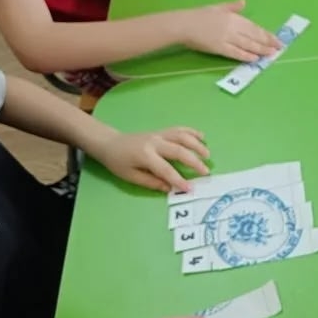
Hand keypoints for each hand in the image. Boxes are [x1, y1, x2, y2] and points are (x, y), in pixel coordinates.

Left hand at [92, 127, 210, 193]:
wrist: (110, 143)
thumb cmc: (118, 162)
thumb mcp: (130, 176)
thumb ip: (151, 182)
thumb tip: (170, 188)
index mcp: (145, 155)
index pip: (166, 169)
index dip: (179, 179)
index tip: (190, 188)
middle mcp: (154, 142)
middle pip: (178, 150)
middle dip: (194, 161)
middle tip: (205, 171)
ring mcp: (159, 134)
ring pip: (182, 136)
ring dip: (196, 144)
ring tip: (207, 154)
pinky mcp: (161, 131)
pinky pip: (179, 129)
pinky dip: (191, 132)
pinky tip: (202, 137)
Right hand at [175, 0, 280, 63]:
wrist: (184, 24)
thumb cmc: (199, 15)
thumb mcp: (217, 7)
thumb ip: (232, 7)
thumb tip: (243, 2)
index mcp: (233, 17)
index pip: (253, 27)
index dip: (265, 34)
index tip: (275, 38)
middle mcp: (233, 27)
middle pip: (253, 36)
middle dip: (267, 42)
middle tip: (279, 48)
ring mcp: (227, 38)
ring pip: (248, 45)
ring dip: (260, 50)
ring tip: (271, 54)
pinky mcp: (219, 48)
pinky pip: (235, 53)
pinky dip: (246, 56)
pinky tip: (254, 59)